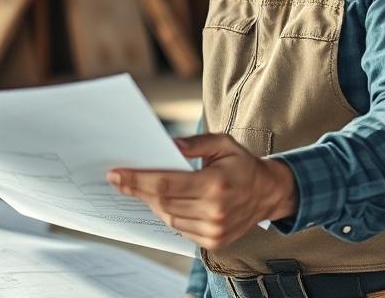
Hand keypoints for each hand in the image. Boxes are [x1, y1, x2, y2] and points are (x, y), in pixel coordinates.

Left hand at [106, 133, 296, 249]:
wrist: (269, 194)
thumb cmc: (242, 164)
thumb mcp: (223, 143)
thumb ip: (194, 143)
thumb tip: (168, 145)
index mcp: (215, 185)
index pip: (165, 184)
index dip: (137, 180)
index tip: (115, 174)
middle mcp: (214, 211)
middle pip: (162, 202)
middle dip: (137, 189)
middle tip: (118, 178)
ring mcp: (214, 230)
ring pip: (168, 217)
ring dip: (152, 202)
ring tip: (141, 187)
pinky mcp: (213, 242)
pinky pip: (179, 228)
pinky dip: (168, 213)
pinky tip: (164, 200)